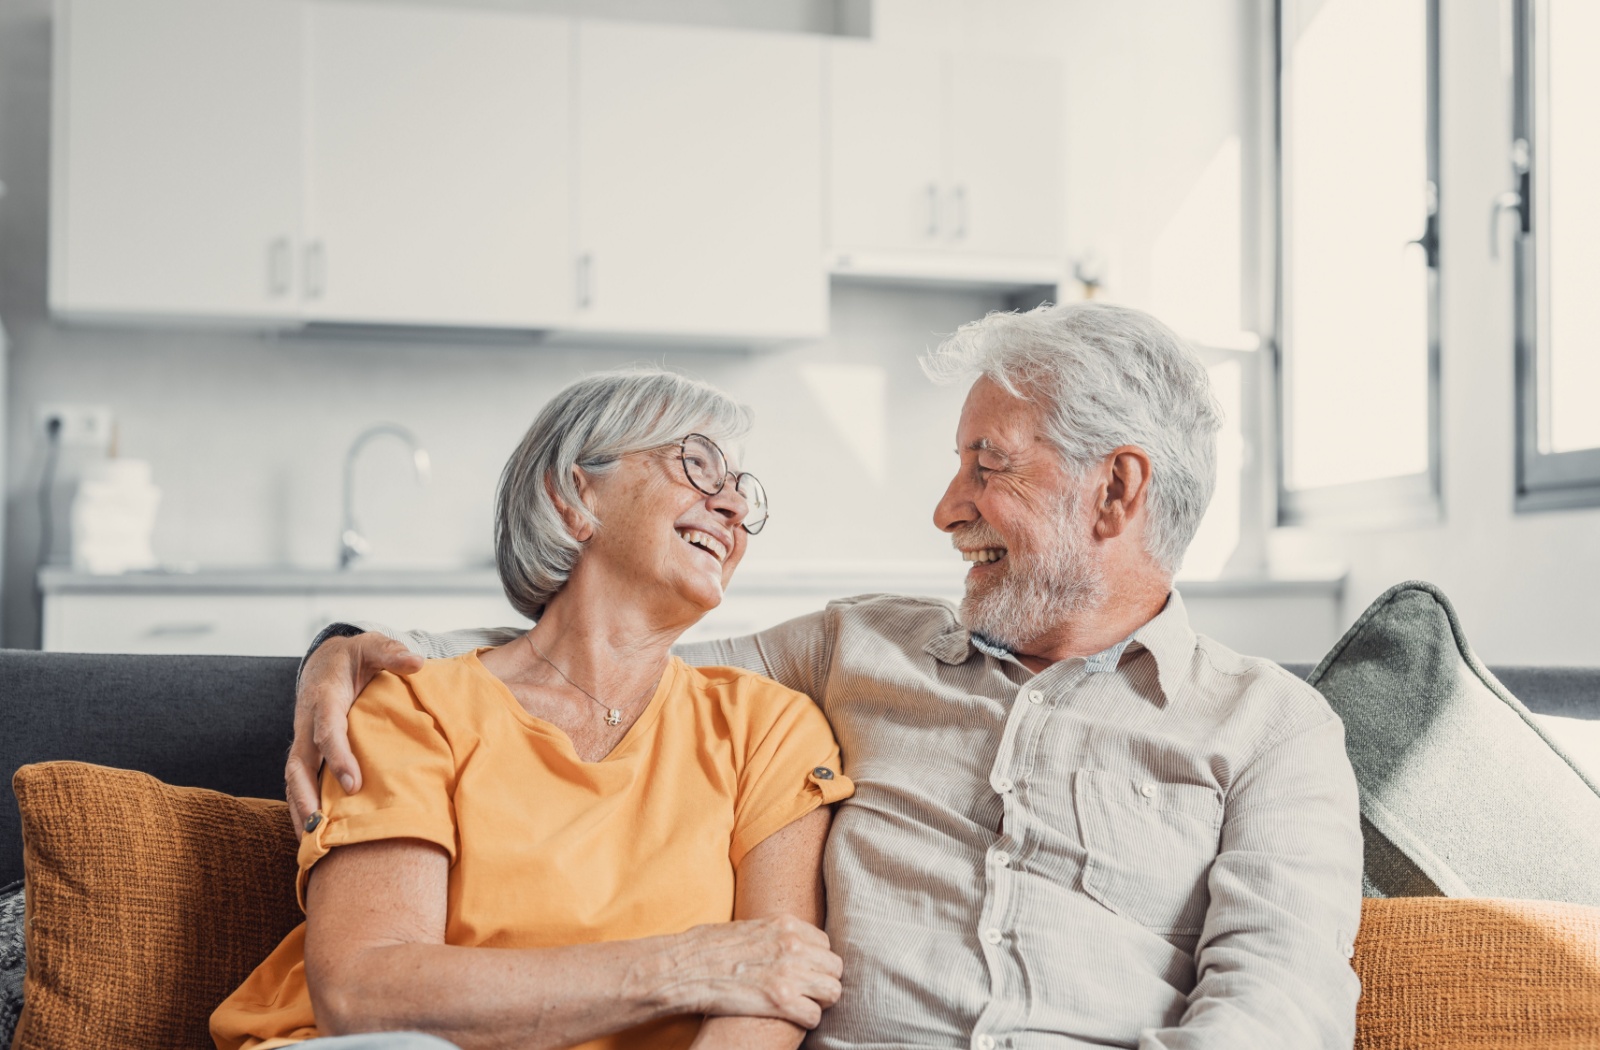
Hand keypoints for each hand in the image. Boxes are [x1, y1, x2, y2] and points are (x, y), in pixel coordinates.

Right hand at [287, 632, 423, 833]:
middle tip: (320, 827)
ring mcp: (302, 740)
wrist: (325, 660)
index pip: (327, 730)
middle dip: (306, 796)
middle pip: (299, 764)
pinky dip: (301, 808)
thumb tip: (417, 662)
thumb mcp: (372, 645)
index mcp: (324, 697)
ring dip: (299, 810)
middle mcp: (307, 722)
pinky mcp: (305, 753)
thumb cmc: (355, 656)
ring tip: (311, 844)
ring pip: (293, 779)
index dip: (338, 757)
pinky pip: (299, 782)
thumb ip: (391, 653)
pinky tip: (313, 837)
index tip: (353, 784)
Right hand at [667, 915, 842, 1029]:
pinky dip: (807, 1020)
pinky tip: (793, 1019)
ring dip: (820, 1001)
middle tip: (808, 992)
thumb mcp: (747, 927)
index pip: (825, 943)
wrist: (685, 968)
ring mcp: (790, 974)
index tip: (807, 971)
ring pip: (833, 992)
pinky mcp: (782, 1002)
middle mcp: (793, 946)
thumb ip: (772, 934)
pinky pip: (815, 1016)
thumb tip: (781, 941)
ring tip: (804, 1006)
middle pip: (834, 967)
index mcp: (786, 925)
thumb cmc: (708, 948)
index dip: (816, 960)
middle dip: (823, 981)